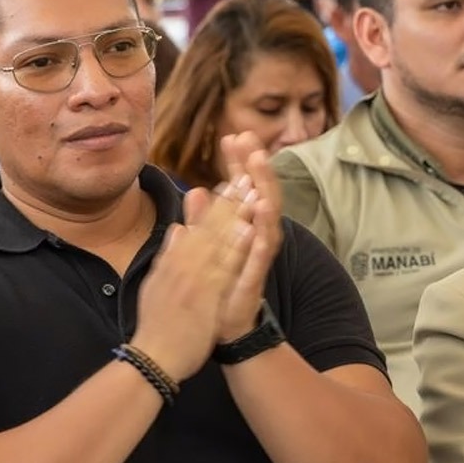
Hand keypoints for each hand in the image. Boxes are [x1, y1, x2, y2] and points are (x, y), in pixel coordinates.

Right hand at [132, 184, 252, 381]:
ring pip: (217, 242)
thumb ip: (168, 255)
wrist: (152, 358)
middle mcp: (182, 266)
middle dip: (228, 202)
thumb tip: (178, 229)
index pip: (197, 228)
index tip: (231, 183)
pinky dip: (236, 249)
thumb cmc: (156, 325)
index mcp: (173, 263)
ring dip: (235, 216)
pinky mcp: (204, 298)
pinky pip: (224, 269)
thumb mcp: (156, 284)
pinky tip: (250, 233)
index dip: (215, 205)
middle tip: (245, 175)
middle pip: (208, 229)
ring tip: (251, 194)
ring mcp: (193, 281)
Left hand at [213, 132, 282, 344]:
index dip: (239, 163)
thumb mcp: (208, 247)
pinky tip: (260, 209)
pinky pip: (261, 249)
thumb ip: (204, 220)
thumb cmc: (220, 287)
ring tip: (258, 162)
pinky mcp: (255, 274)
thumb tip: (197, 190)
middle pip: (259, 193)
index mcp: (242, 228)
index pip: (242, 189)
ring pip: (266, 215)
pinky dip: (261, 229)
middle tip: (250, 137)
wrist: (226, 327)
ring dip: (264, 188)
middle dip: (255, 166)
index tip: (233, 135)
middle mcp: (255, 237)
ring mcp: (257, 254)